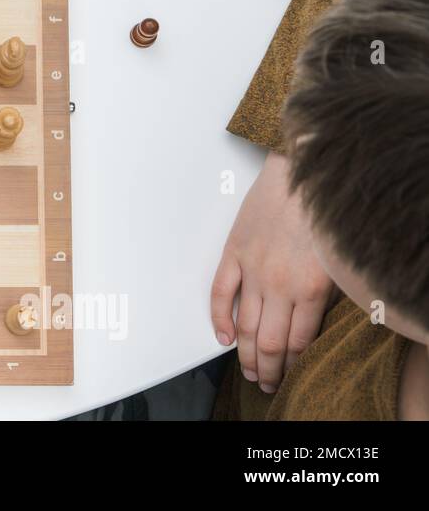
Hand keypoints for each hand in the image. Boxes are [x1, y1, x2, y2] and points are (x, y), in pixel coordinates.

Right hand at [211, 151, 333, 392]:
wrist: (300, 173)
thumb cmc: (324, 212)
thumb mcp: (337, 262)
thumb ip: (323, 296)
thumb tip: (311, 325)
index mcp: (310, 289)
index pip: (296, 343)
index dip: (290, 366)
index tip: (288, 377)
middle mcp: (279, 284)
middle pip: (268, 342)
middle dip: (267, 370)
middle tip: (265, 384)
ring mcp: (253, 270)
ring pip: (244, 325)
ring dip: (243, 354)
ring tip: (245, 369)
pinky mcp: (234, 253)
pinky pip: (221, 294)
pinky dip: (219, 319)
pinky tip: (222, 335)